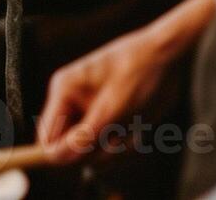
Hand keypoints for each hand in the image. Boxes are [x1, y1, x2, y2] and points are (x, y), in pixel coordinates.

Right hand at [36, 24, 174, 163]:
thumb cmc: (139, 74)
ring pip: (90, 151)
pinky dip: (122, 147)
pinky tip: (136, 132)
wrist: (168, 57)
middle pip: (69, 149)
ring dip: (114, 151)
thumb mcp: (113, 109)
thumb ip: (82, 137)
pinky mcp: (104, 119)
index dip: (62, 156)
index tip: (89, 159)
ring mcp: (87, 111)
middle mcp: (70, 101)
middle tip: (121, 140)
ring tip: (133, 133)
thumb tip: (52, 158)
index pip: (47, 138)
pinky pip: (105, 147)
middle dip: (97, 152)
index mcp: (63, 91)